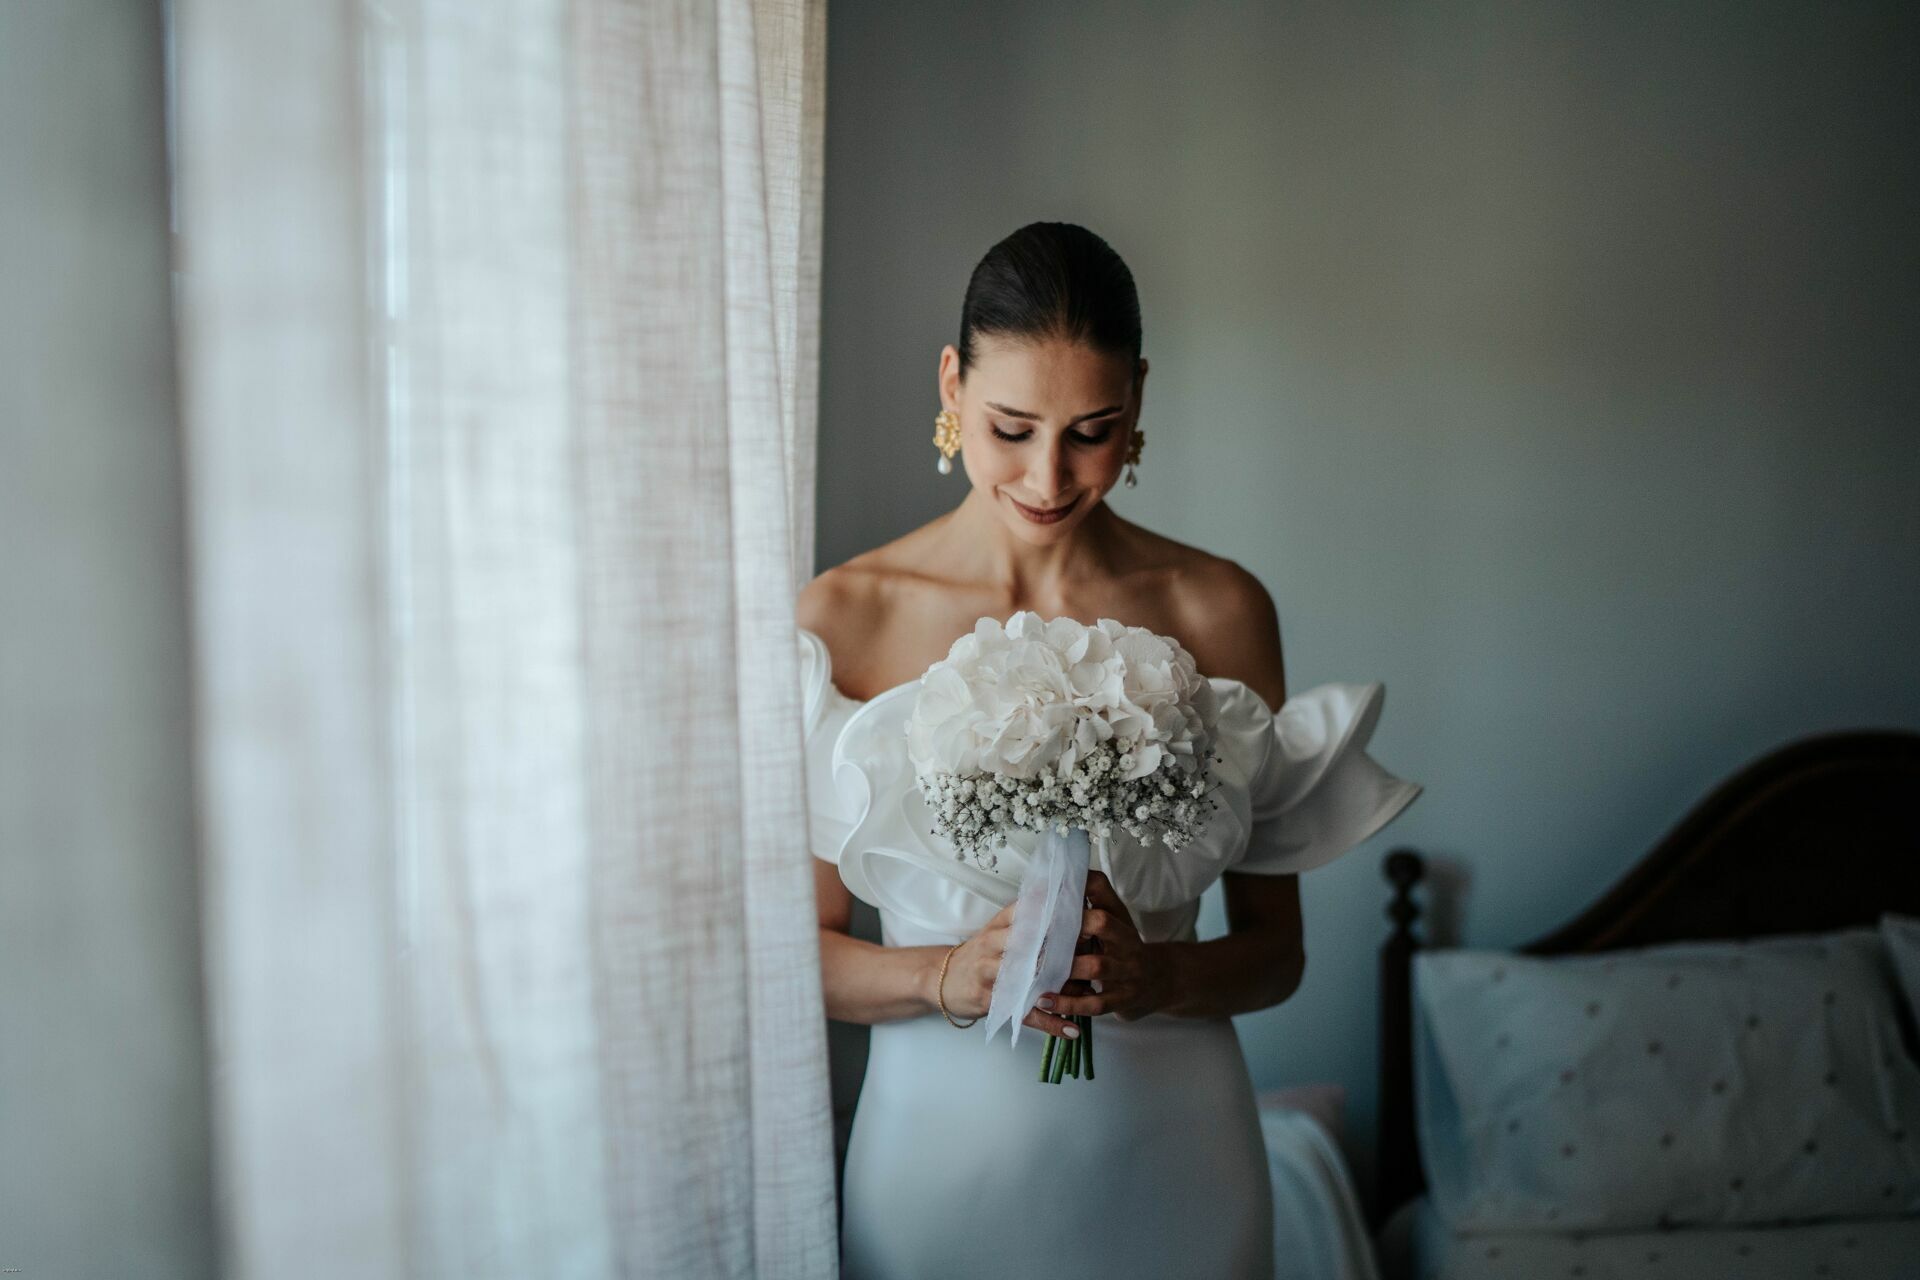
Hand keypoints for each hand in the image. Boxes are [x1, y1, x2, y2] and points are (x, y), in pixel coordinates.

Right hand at [939, 897, 1082, 1040]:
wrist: (940, 978)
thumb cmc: (980, 954)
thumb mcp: (998, 930)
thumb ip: (1029, 921)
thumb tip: (1074, 913)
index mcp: (1001, 923)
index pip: (1030, 912)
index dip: (1057, 915)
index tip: (1087, 918)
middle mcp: (993, 943)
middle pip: (1030, 942)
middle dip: (1061, 949)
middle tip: (1093, 955)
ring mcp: (988, 972)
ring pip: (1027, 977)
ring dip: (1059, 987)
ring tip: (1088, 995)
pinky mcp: (988, 1000)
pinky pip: (1024, 1012)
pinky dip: (1050, 1023)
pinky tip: (1072, 1029)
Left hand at [1037, 869, 1177, 1022]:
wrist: (1162, 981)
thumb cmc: (1124, 947)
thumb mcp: (1114, 921)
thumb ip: (1091, 904)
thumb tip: (1056, 880)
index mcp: (1120, 918)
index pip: (1102, 890)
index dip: (1078, 888)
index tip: (1049, 892)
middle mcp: (1127, 940)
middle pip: (1102, 923)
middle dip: (1070, 926)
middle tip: (1037, 934)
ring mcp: (1128, 971)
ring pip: (1097, 966)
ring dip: (1065, 969)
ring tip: (1034, 972)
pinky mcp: (1123, 1000)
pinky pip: (1096, 1003)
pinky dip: (1069, 1004)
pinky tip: (1045, 1002)